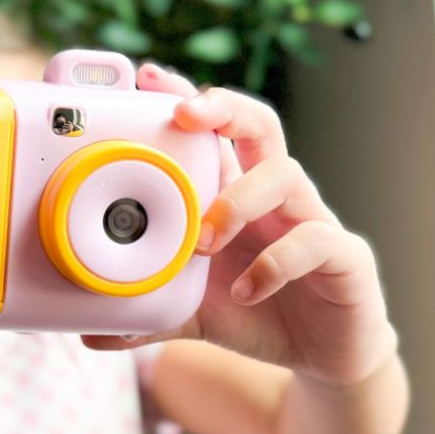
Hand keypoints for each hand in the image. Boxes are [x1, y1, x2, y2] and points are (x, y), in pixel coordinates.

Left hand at [83, 65, 397, 385]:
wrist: (318, 356)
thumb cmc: (254, 312)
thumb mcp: (191, 310)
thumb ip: (146, 311)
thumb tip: (90, 332)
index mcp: (234, 194)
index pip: (215, 133)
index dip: (189, 99)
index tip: (149, 78)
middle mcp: (273, 196)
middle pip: (260, 124)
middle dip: (224, 108)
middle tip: (184, 117)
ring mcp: (311, 220)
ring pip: (287, 174)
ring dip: (237, 200)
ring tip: (201, 242)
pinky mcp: (344, 256)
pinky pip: (316, 240)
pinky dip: (275, 264)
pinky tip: (246, 291)